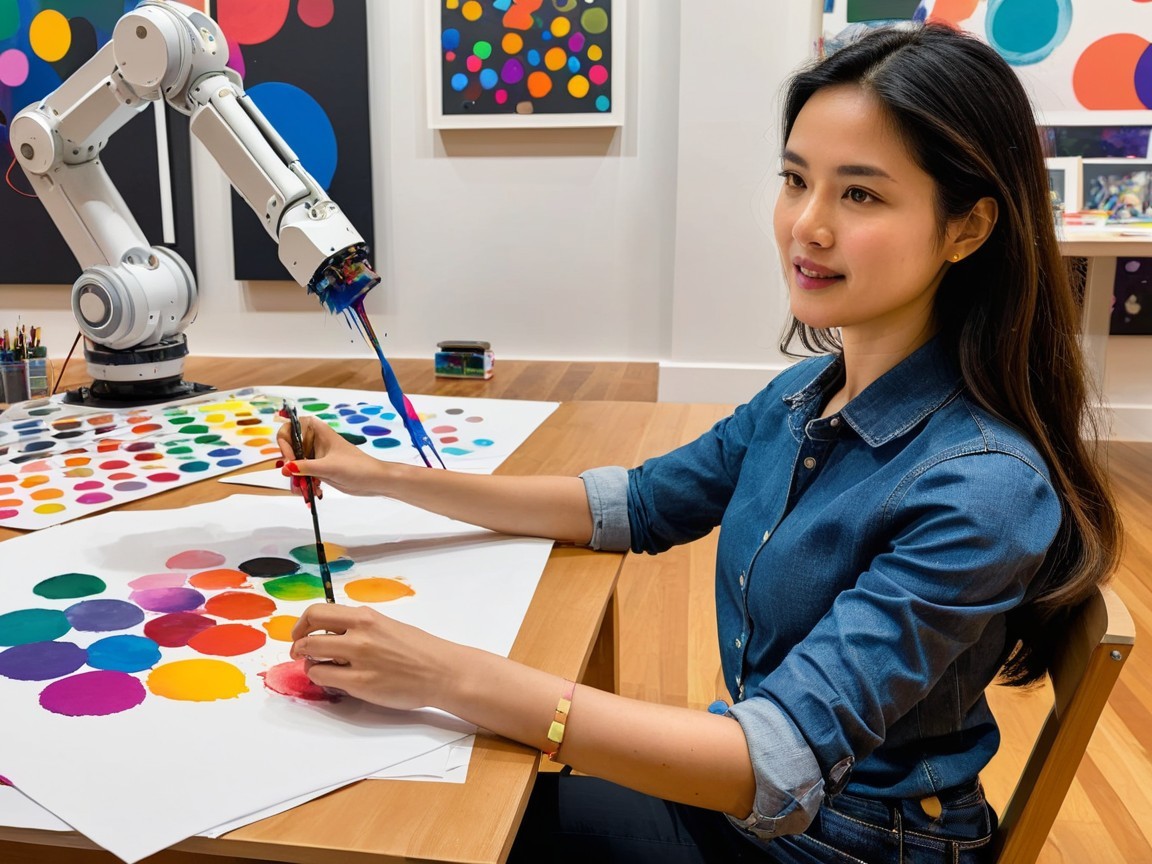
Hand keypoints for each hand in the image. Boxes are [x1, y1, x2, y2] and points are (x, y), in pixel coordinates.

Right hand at [275, 414, 388, 497]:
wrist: (374, 481)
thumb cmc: (356, 467)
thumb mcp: (329, 467)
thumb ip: (305, 467)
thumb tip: (285, 468)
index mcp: (318, 431)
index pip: (291, 426)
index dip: (286, 440)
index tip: (290, 458)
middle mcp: (315, 441)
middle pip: (290, 448)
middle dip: (290, 465)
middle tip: (295, 477)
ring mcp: (316, 456)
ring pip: (295, 464)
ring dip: (297, 479)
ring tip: (305, 490)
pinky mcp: (319, 469)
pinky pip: (303, 475)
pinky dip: (304, 484)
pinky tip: (315, 492)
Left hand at [289, 603, 457, 710]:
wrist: (442, 671)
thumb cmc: (420, 650)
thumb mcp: (388, 626)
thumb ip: (361, 628)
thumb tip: (333, 635)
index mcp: (366, 616)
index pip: (318, 611)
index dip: (302, 622)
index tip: (301, 632)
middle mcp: (359, 633)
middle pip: (308, 632)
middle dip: (297, 643)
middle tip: (300, 651)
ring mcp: (358, 659)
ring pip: (311, 655)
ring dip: (308, 661)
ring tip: (317, 666)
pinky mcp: (359, 683)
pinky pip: (323, 677)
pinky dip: (321, 677)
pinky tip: (332, 679)